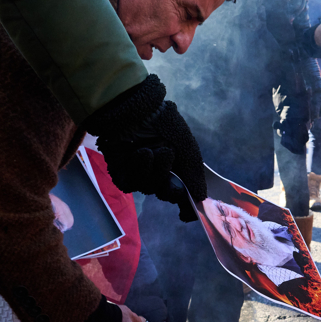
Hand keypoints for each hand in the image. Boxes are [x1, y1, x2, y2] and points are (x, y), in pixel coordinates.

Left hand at [88, 75, 205, 222]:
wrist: (137, 108)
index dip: (184, 205)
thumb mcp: (188, 149)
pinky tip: (141, 153)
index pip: (182, 192)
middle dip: (169, 188)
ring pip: (148, 188)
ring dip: (154, 172)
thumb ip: (195, 176)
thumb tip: (200, 201)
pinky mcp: (121, 172)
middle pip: (165, 194)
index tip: (186, 213)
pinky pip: (130, 184)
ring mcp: (139, 172)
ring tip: (154, 151)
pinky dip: (138, 170)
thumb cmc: (166, 124)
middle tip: (172, 176)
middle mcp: (159, 171)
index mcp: (177, 167)